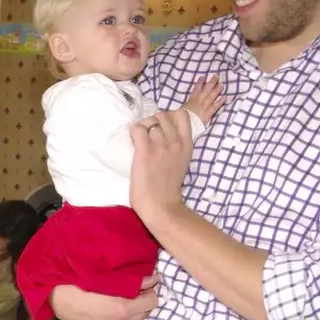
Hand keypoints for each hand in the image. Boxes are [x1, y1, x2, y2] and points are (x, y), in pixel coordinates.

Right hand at [50, 275, 158, 319]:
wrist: (62, 301)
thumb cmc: (84, 286)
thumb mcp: (110, 279)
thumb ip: (134, 281)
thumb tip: (153, 280)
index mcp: (123, 308)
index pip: (152, 302)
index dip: (149, 293)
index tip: (143, 289)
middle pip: (146, 314)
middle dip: (142, 305)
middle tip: (134, 297)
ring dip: (136, 317)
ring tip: (126, 309)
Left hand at [129, 109, 196, 224]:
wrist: (161, 205)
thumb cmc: (169, 187)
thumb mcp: (182, 161)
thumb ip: (177, 146)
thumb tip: (164, 134)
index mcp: (187, 144)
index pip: (181, 114)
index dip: (169, 116)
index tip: (162, 127)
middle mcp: (175, 141)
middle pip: (162, 115)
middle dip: (153, 122)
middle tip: (147, 136)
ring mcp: (160, 145)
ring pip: (149, 120)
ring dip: (142, 127)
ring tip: (139, 141)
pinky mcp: (145, 151)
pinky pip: (137, 129)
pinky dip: (133, 132)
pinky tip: (133, 143)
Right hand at [181, 74, 225, 124]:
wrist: (184, 127)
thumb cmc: (179, 120)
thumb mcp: (176, 112)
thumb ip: (176, 108)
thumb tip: (170, 107)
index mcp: (190, 101)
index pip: (195, 90)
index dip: (199, 83)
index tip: (203, 77)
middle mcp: (198, 103)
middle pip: (205, 91)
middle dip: (211, 83)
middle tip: (217, 76)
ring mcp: (203, 108)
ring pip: (211, 97)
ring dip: (216, 90)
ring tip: (222, 84)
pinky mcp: (207, 115)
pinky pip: (214, 107)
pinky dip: (220, 102)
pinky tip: (225, 98)